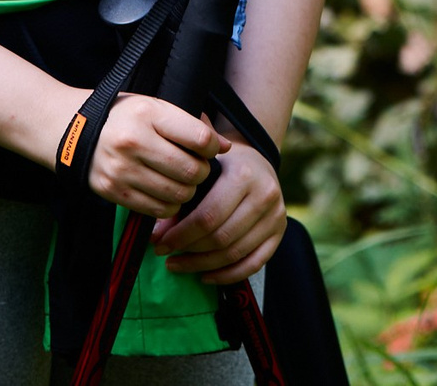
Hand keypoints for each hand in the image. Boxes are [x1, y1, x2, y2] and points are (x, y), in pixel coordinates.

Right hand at [86, 94, 223, 217]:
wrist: (73, 132)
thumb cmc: (122, 117)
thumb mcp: (154, 106)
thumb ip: (190, 123)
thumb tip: (224, 146)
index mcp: (147, 113)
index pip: (199, 138)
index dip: (212, 147)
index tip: (208, 149)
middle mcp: (134, 141)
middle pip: (191, 170)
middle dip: (201, 172)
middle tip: (195, 167)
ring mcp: (122, 169)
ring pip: (178, 194)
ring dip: (187, 190)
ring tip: (180, 180)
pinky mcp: (115, 192)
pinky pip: (159, 209)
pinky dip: (169, 204)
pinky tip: (165, 191)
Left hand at [151, 149, 283, 284]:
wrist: (256, 162)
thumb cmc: (222, 165)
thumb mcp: (202, 172)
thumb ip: (181, 201)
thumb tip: (156, 236)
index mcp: (242, 175)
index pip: (208, 216)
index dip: (181, 235)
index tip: (160, 244)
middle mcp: (264, 195)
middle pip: (222, 237)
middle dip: (189, 252)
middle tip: (166, 257)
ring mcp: (276, 216)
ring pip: (236, 253)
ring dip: (203, 266)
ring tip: (179, 265)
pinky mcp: (280, 233)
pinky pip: (254, 264)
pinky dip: (227, 275)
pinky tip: (205, 276)